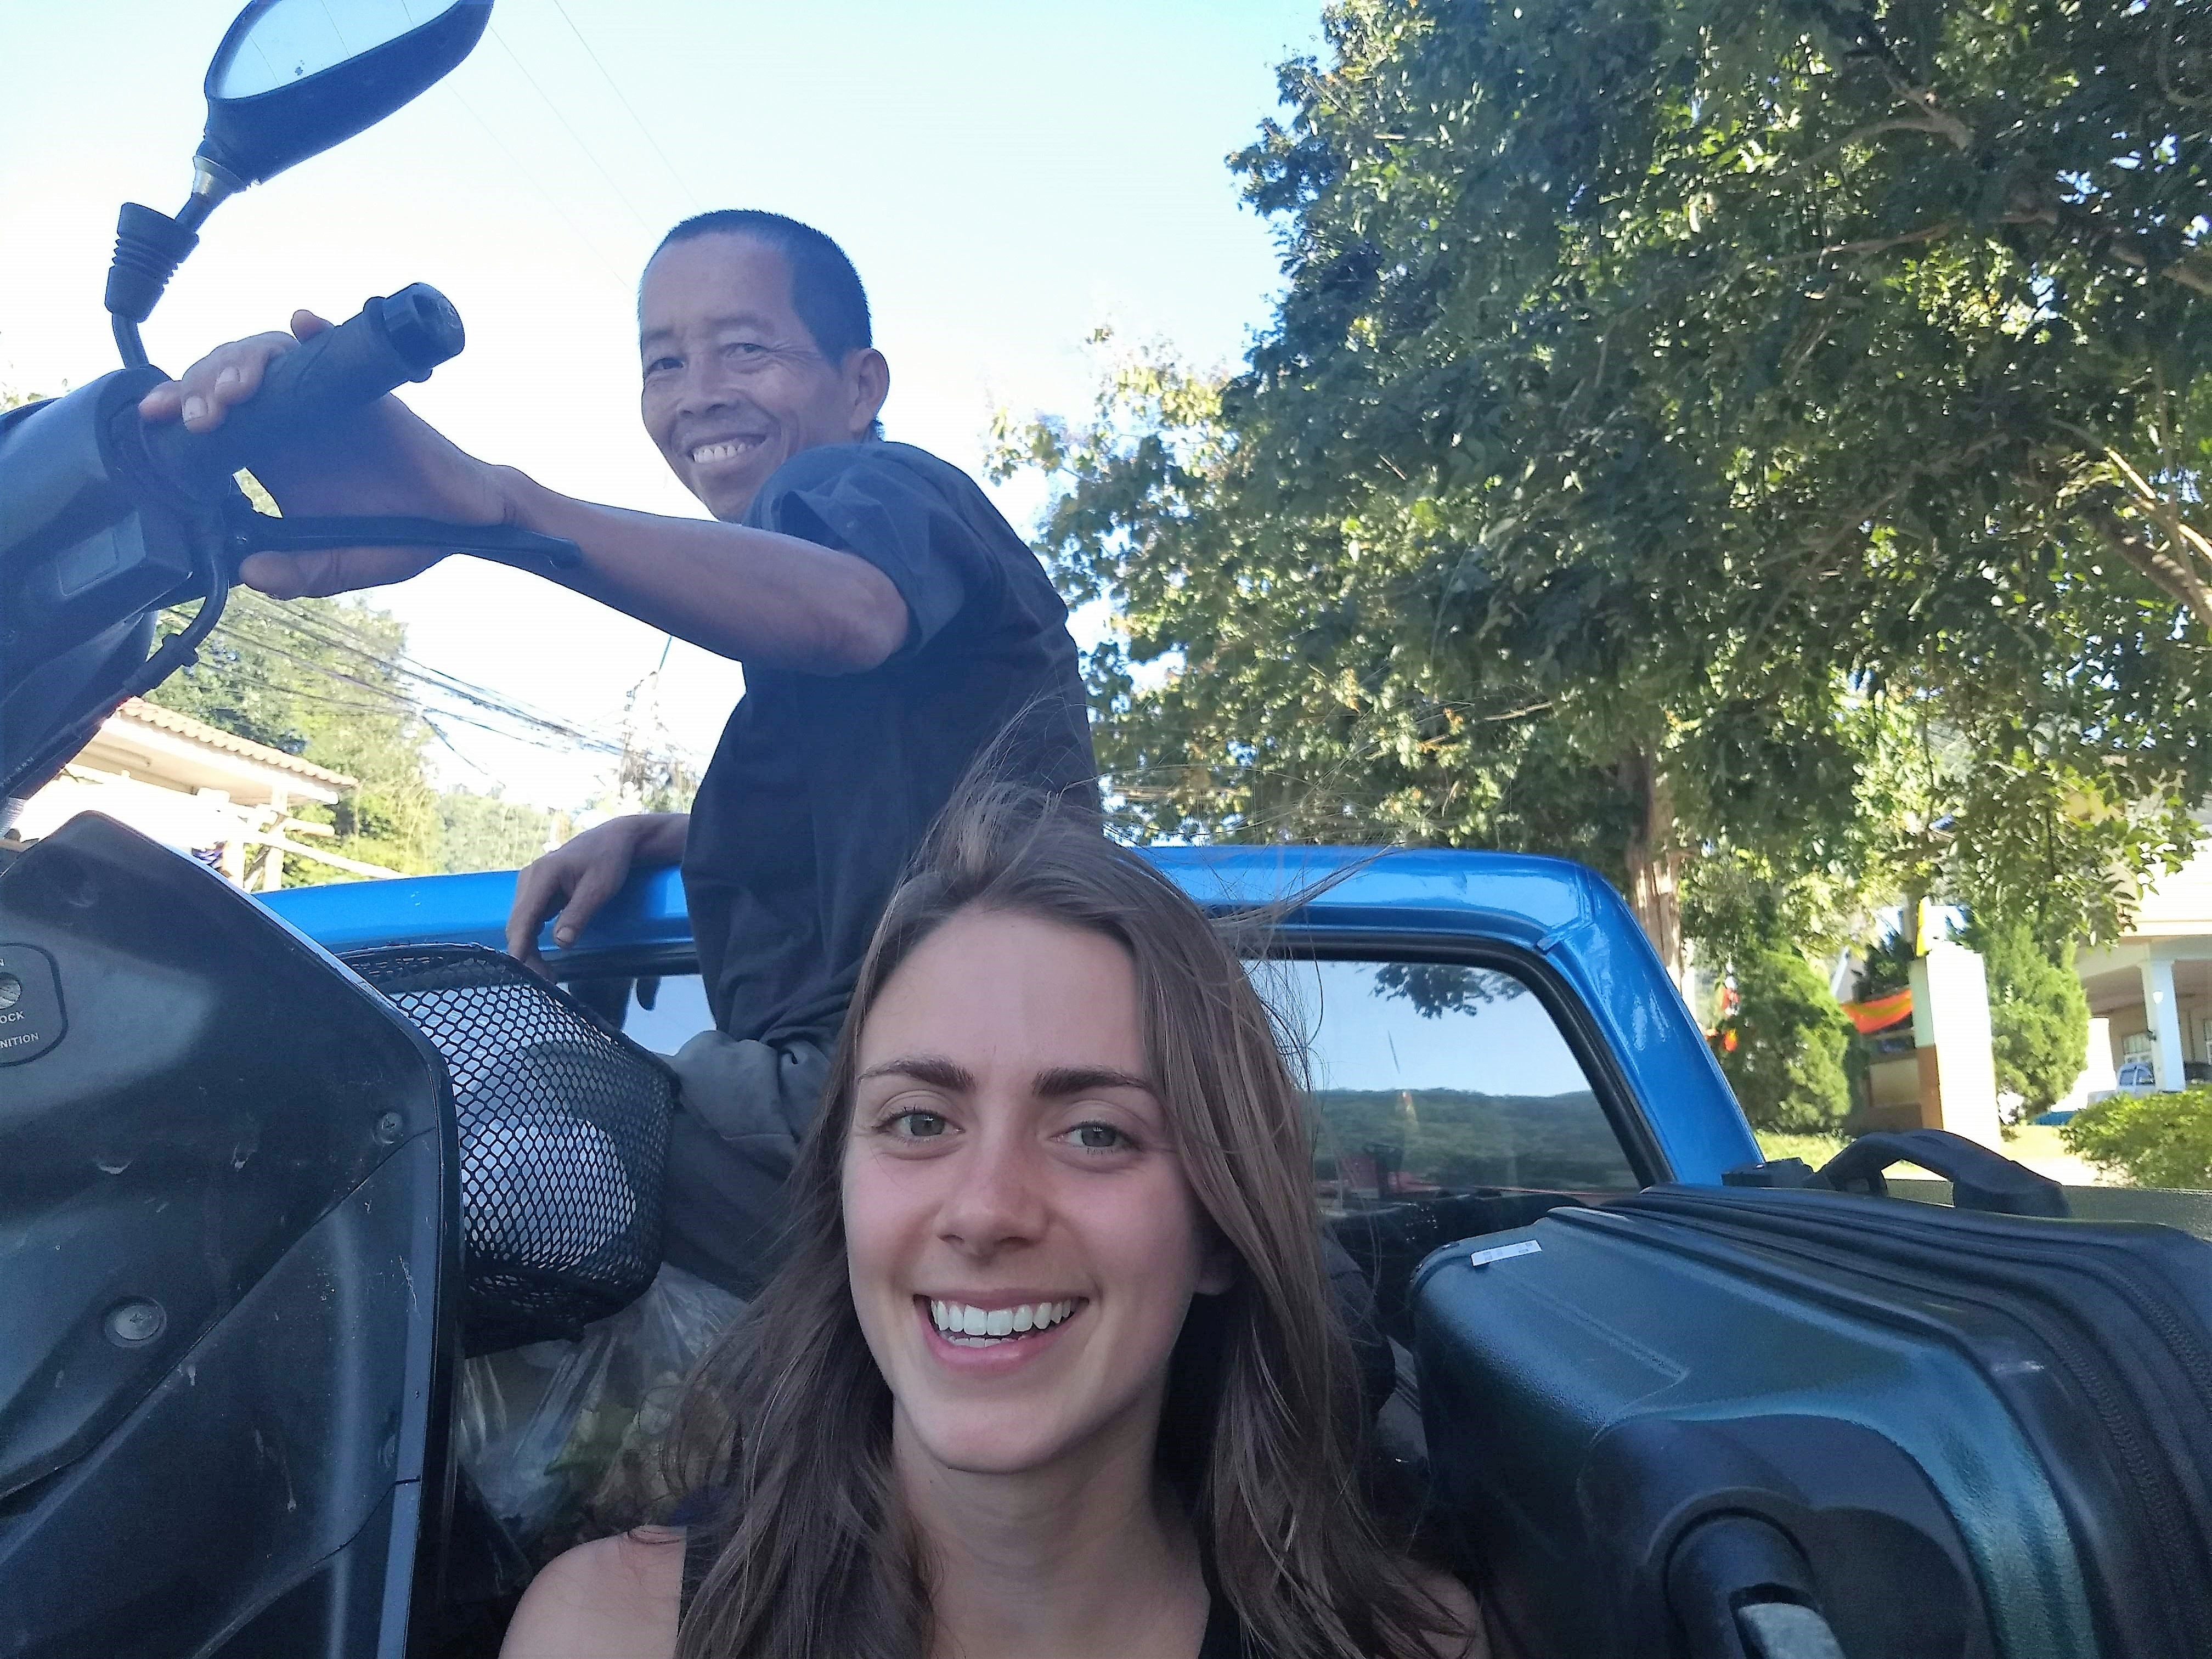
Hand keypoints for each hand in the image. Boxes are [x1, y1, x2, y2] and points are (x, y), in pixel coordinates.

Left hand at [137, 309, 513, 598]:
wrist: (462, 520)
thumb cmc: (400, 535)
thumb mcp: (339, 564)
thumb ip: (298, 573)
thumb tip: (248, 572)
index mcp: (271, 452)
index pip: (210, 414)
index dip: (177, 407)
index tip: (156, 419)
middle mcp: (290, 416)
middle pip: (226, 375)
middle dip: (201, 386)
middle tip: (202, 416)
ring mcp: (326, 395)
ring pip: (266, 353)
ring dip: (243, 363)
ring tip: (239, 390)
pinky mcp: (364, 385)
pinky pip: (334, 344)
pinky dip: (315, 332)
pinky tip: (301, 327)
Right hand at [506, 813, 688, 976]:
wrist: (615, 839)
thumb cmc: (609, 860)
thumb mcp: (599, 889)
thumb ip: (578, 914)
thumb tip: (560, 943)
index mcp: (541, 875)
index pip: (523, 917)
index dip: (518, 945)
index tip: (517, 969)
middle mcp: (529, 879)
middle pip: (518, 923)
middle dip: (525, 954)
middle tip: (543, 980)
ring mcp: (531, 885)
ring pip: (522, 923)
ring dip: (528, 949)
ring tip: (545, 974)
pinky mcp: (538, 892)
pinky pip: (530, 919)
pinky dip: (533, 938)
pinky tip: (542, 957)